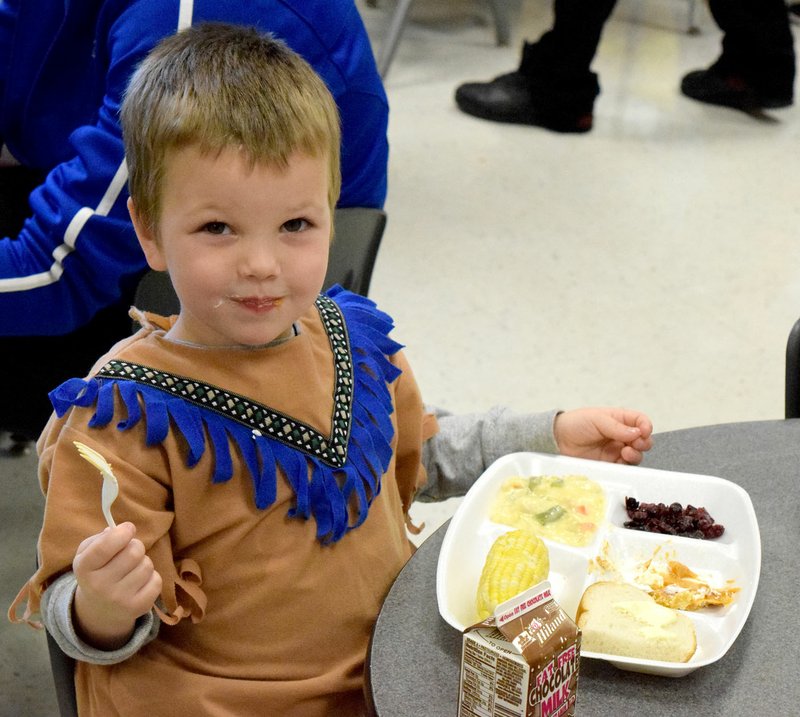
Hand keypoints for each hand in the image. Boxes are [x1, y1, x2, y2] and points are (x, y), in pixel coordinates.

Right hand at [72, 522, 161, 650]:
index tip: (128, 528)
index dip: (122, 533)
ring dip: (143, 562)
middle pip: (134, 552)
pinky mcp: (138, 607)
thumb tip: (120, 530)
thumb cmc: (96, 572)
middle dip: (136, 546)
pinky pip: (156, 581)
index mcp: (84, 568)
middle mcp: (99, 586)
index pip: (105, 546)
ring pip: (147, 565)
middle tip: (130, 552)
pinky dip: (152, 577)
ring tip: (132, 569)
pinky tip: (139, 583)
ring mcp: (119, 599)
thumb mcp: (87, 554)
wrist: (100, 610)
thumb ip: (101, 538)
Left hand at [553, 407, 652, 464]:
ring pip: (636, 454)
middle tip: (637, 443)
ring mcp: (615, 450)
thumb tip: (637, 432)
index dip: (645, 426)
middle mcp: (619, 435)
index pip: (640, 421)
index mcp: (618, 419)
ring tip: (626, 452)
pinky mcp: (609, 463)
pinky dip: (627, 464)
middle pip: (642, 439)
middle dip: (644, 442)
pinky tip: (621, 460)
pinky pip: (624, 466)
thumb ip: (617, 427)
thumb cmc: (575, 424)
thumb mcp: (596, 419)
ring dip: (636, 454)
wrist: (557, 440)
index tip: (644, 431)